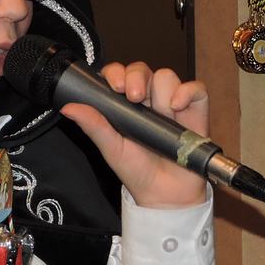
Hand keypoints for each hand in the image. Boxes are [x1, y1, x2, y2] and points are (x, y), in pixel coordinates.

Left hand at [58, 62, 209, 209]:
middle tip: (134, 96)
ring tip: (161, 110)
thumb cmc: (137, 170)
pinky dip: (187, 92)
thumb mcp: (111, 148)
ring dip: (161, 89)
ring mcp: (172, 103)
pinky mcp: (195, 111)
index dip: (116, 73)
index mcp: (124, 104)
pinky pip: (196, 89)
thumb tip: (68, 108)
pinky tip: (178, 107)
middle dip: (136, 77)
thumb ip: (93, 126)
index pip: (118, 74)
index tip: (114, 86)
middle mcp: (148, 99)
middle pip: (142, 70)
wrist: (166, 195)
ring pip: (166, 76)